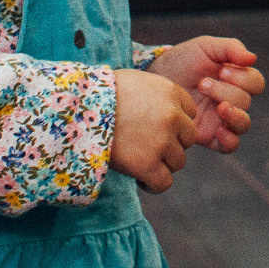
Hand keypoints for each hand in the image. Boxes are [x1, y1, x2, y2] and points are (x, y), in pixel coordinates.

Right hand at [112, 67, 195, 192]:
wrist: (78, 108)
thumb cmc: (101, 94)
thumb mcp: (137, 83)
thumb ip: (157, 97)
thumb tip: (163, 114)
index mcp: (171, 92)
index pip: (190, 113)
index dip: (174, 123)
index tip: (155, 127)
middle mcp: (172, 116)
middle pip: (188, 139)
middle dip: (171, 144)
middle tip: (147, 145)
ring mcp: (161, 142)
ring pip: (178, 162)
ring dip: (162, 164)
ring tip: (140, 160)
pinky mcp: (147, 165)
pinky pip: (164, 183)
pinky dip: (153, 184)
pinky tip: (139, 178)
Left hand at [149, 37, 264, 153]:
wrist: (155, 79)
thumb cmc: (181, 61)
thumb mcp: (205, 47)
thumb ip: (231, 47)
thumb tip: (253, 58)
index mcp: (235, 79)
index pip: (256, 83)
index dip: (243, 78)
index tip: (221, 71)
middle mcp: (232, 99)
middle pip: (246, 101)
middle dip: (225, 91)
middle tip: (203, 84)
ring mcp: (222, 119)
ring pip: (243, 124)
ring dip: (235, 115)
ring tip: (219, 107)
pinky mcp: (210, 136)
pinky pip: (230, 145)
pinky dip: (230, 139)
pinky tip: (219, 130)